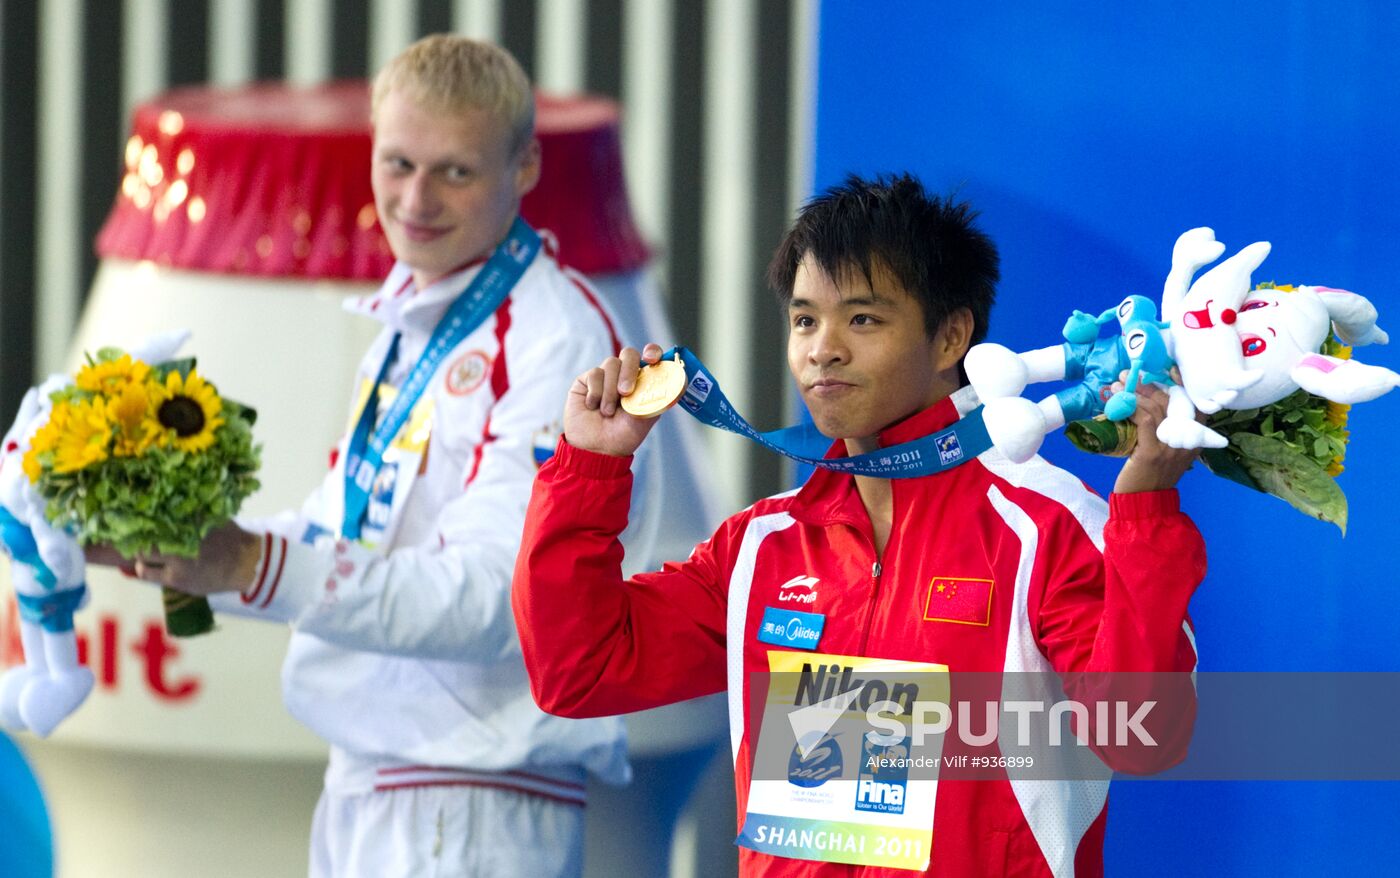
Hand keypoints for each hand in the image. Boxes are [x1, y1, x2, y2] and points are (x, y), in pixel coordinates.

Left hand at [83, 522, 262, 595]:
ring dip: (125, 553)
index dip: (114, 510)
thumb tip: (145, 514)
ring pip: (136, 553)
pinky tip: (145, 567)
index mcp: (183, 514)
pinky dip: (142, 569)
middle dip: (105, 536)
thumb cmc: (224, 536)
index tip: (90, 512)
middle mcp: (178, 532)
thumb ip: (177, 514)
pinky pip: (145, 572)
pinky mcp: (177, 577)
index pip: (143, 509)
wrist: (248, 561)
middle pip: (131, 532)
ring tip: (115, 551)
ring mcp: (177, 555)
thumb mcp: (206, 515)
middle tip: (80, 537)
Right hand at [563, 344, 664, 457]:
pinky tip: (593, 407)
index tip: (652, 359)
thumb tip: (678, 384)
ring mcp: (605, 376)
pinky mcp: (586, 380)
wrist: (596, 449)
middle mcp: (624, 374)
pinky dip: (596, 393)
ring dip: (610, 390)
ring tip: (607, 412)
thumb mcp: (646, 417)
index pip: (649, 356)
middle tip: (626, 392)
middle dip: (629, 371)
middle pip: (629, 354)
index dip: (652, 351)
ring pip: (611, 364)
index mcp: (642, 380)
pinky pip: (594, 374)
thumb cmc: (623, 435)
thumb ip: (657, 398)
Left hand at [1112, 373, 1197, 493]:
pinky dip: (1131, 407)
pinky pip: (1143, 420)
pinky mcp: (1152, 452)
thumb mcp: (1165, 449)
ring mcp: (1171, 446)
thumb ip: (1163, 429)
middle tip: (1130, 375)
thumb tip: (1145, 400)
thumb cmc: (1150, 475)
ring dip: (1134, 392)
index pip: (1196, 404)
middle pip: (1171, 402)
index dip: (1181, 384)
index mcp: (1195, 439)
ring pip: (1155, 408)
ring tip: (1119, 384)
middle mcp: (1188, 441)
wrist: (1144, 502)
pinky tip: (1119, 402)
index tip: (1166, 369)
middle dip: (1149, 385)